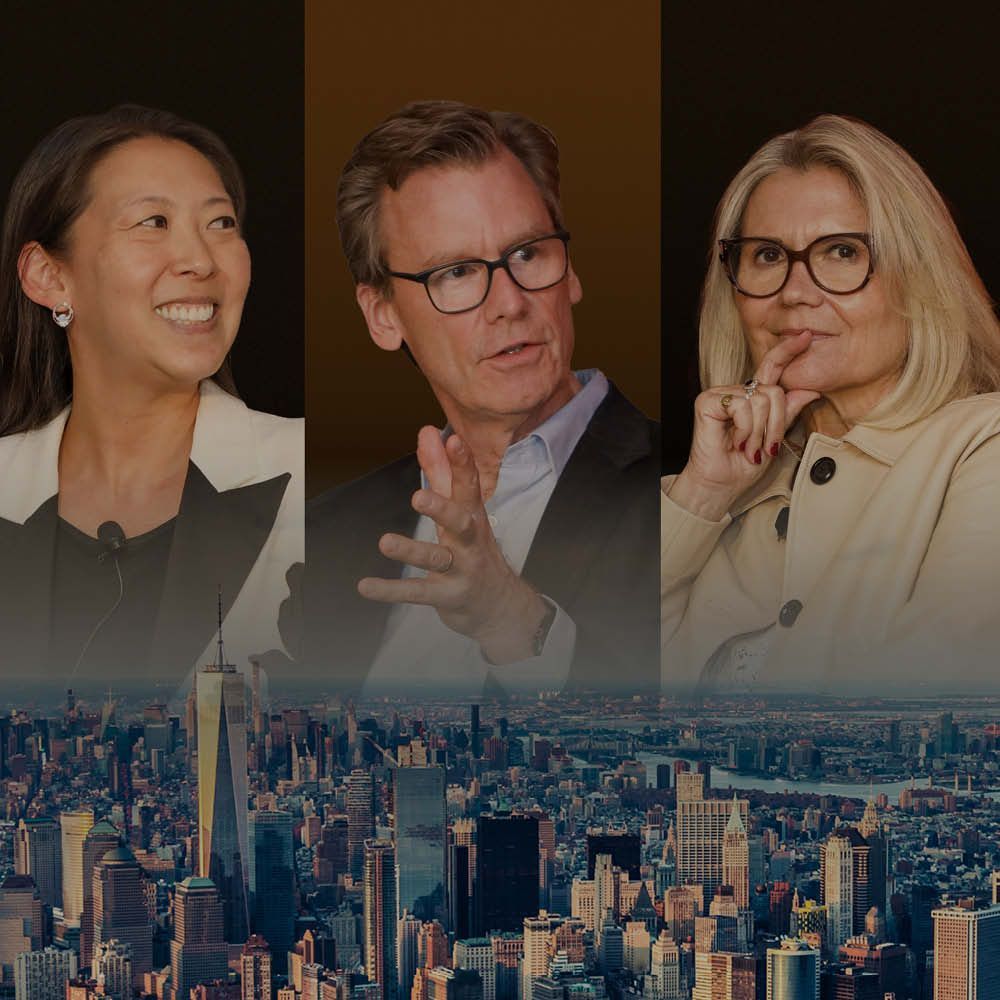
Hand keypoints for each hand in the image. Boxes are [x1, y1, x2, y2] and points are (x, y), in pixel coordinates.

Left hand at [358, 427, 549, 662]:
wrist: (499, 605)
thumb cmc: (474, 550)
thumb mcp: (461, 511)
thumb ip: (442, 472)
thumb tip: (428, 432)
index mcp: (472, 515)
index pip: (469, 486)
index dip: (462, 464)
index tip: (453, 441)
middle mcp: (470, 541)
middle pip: (460, 522)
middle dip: (442, 509)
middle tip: (418, 497)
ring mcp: (461, 570)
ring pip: (437, 558)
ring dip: (411, 550)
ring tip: (385, 542)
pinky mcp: (447, 596)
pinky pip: (418, 592)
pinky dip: (391, 590)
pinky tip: (366, 586)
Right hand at [668, 332, 820, 519]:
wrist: (720, 485)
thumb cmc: (743, 466)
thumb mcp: (774, 438)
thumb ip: (788, 412)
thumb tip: (811, 389)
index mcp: (752, 397)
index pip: (772, 368)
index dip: (788, 352)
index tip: (806, 336)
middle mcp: (737, 392)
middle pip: (774, 391)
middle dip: (775, 425)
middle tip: (763, 446)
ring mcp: (721, 395)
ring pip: (761, 400)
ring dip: (759, 432)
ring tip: (747, 447)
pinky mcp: (708, 401)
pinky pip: (743, 406)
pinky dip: (745, 429)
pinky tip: (735, 441)